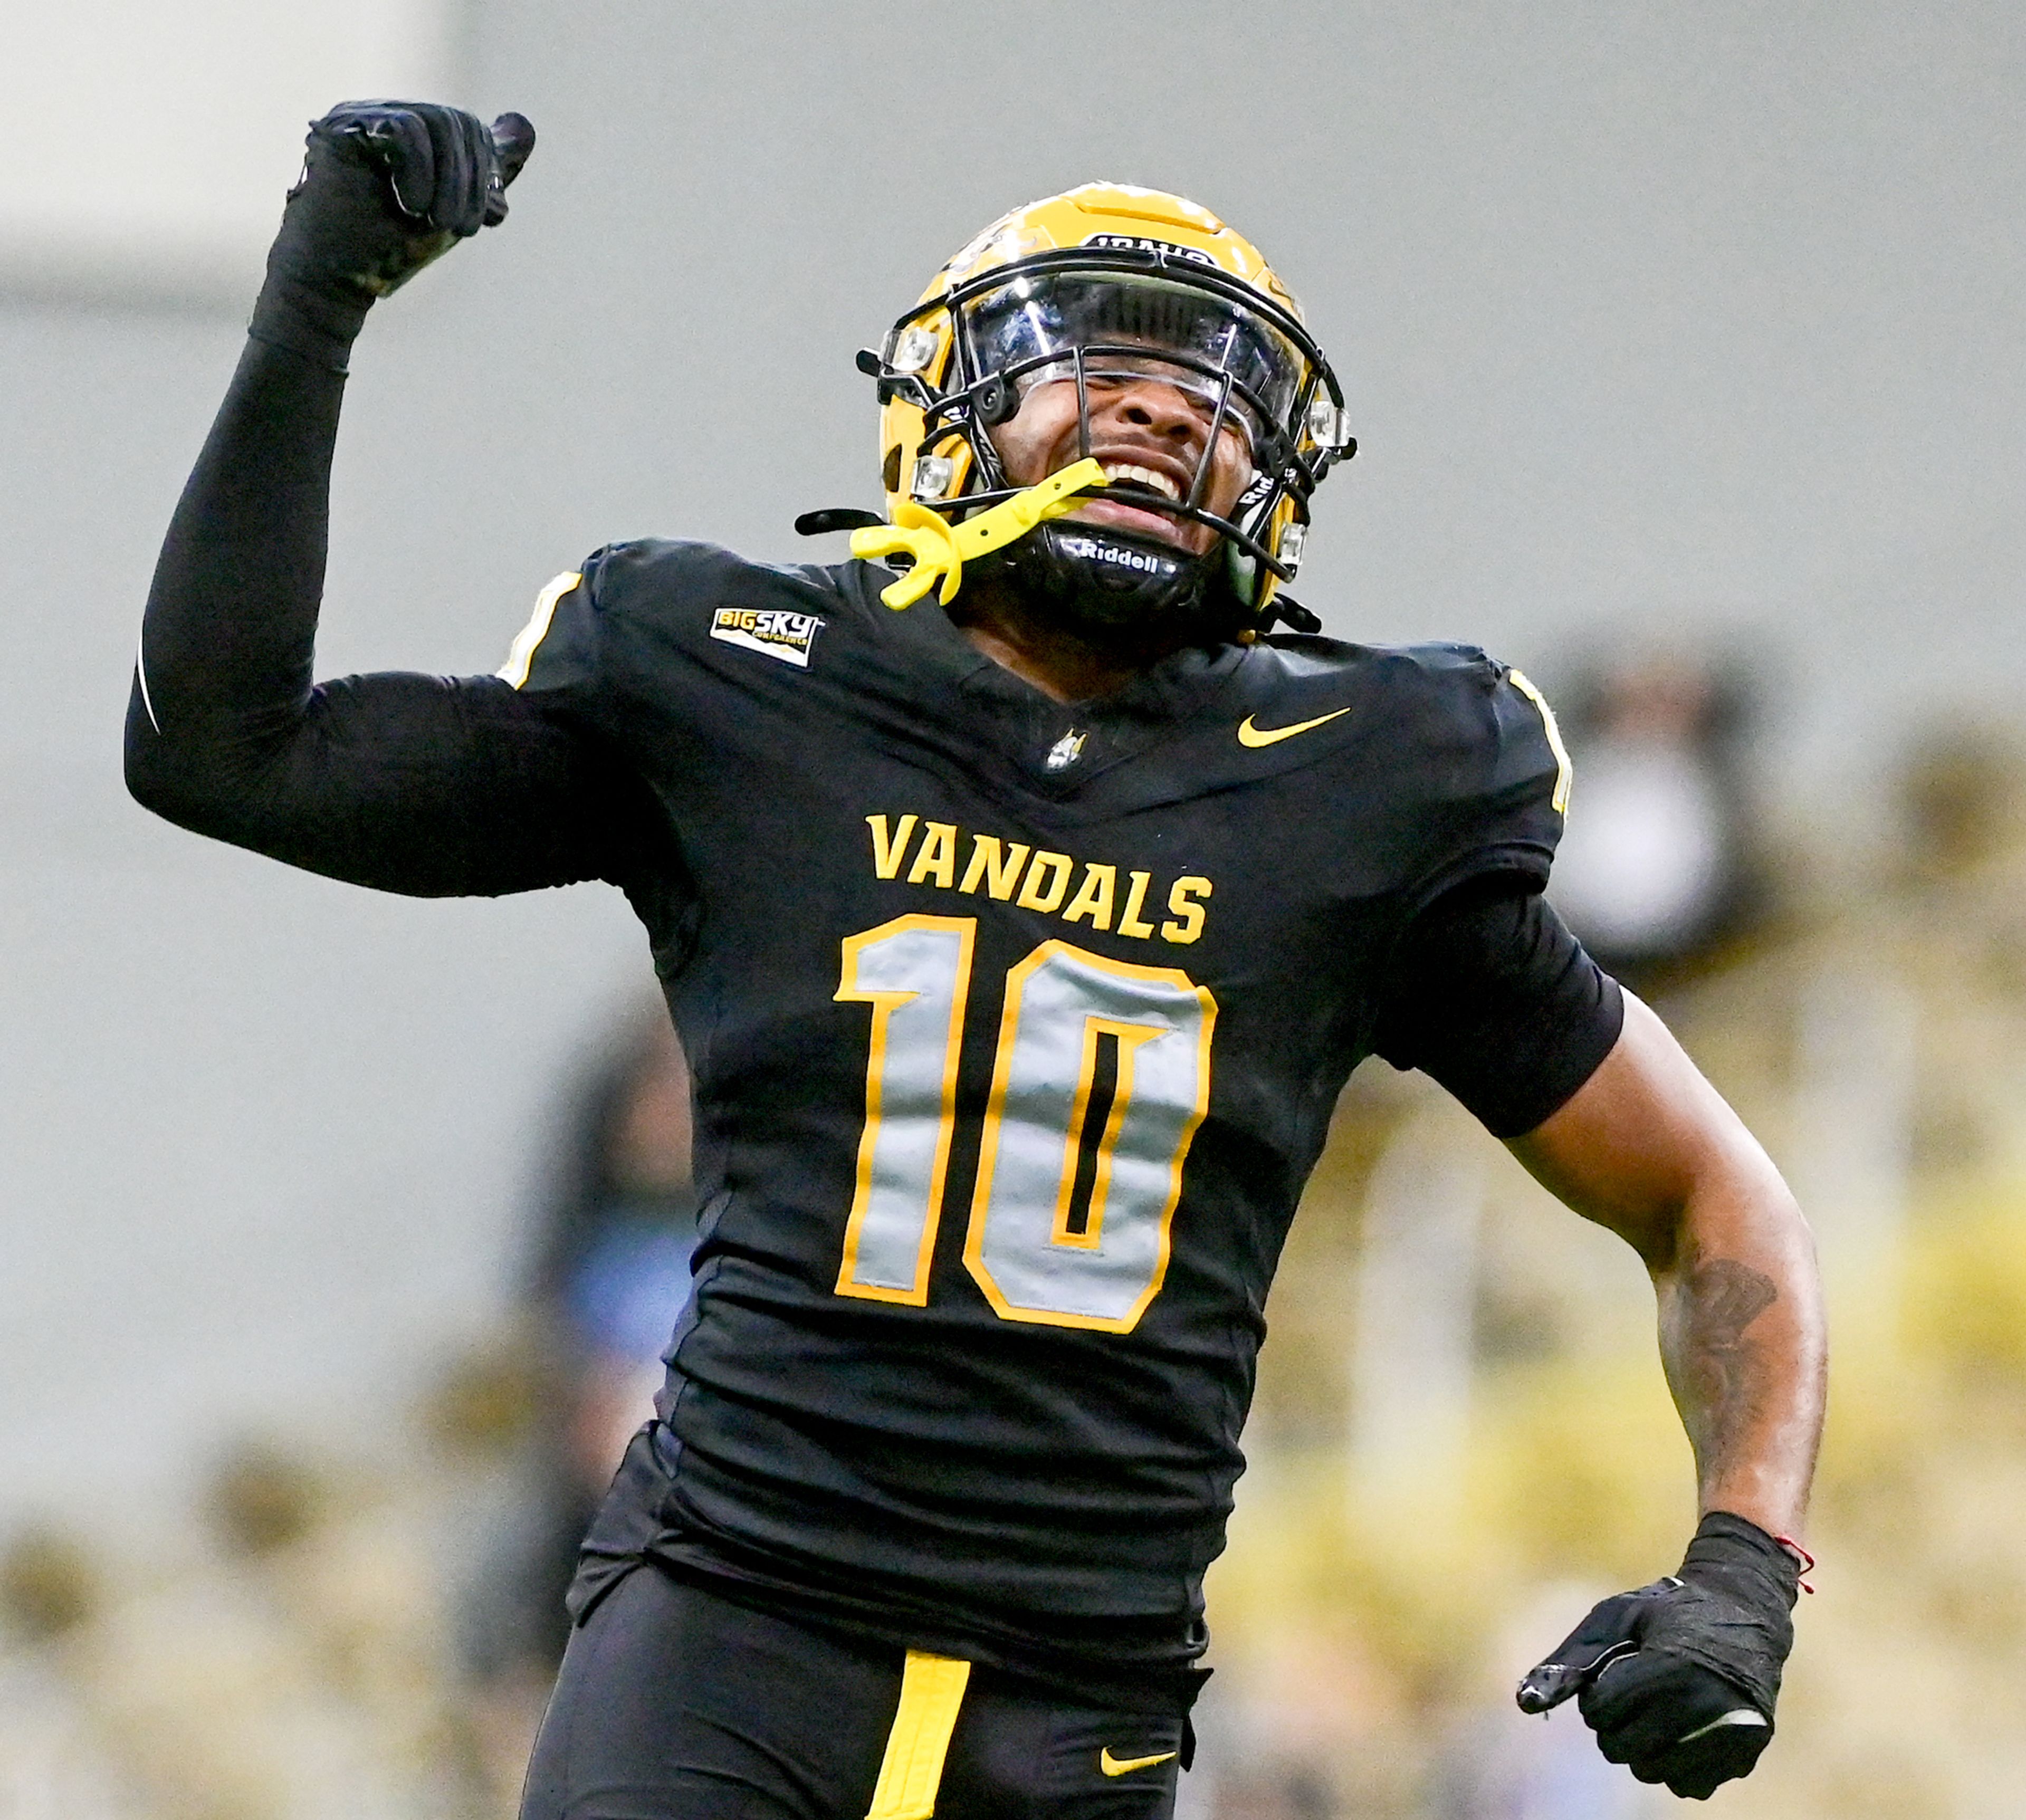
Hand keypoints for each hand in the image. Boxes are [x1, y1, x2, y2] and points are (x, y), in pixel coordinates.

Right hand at [250, 102, 535, 368]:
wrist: (337, 279)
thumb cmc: (391, 250)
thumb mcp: (454, 210)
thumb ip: (485, 175)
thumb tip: (525, 126)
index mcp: (416, 133)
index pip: (469, 129)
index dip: (487, 172)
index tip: (487, 218)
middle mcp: (389, 115)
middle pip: (457, 122)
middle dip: (472, 181)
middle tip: (461, 228)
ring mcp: (364, 115)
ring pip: (435, 121)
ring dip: (451, 180)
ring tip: (437, 221)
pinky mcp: (344, 125)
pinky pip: (404, 127)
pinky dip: (420, 170)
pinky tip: (413, 205)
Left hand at [1515, 1512, 1799, 1800]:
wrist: (1745, 1611)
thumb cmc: (1667, 1611)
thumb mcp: (1614, 1618)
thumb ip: (1569, 1662)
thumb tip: (1525, 1705)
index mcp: (1668, 1666)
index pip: (1599, 1712)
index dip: (1598, 1693)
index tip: (1617, 1671)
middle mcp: (1703, 1705)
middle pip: (1621, 1749)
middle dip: (1615, 1723)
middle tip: (1635, 1693)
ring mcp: (1729, 1734)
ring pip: (1652, 1772)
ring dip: (1643, 1748)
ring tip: (1659, 1710)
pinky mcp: (1744, 1756)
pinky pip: (1689, 1785)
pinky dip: (1677, 1765)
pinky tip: (1683, 1730)